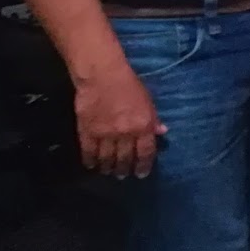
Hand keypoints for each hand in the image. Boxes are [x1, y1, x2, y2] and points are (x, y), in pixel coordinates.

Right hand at [74, 63, 166, 177]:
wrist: (102, 75)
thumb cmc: (129, 85)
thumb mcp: (148, 100)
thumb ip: (153, 118)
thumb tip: (162, 132)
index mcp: (143, 126)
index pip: (145, 152)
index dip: (143, 165)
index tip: (141, 173)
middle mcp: (125, 134)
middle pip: (124, 158)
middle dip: (124, 169)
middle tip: (123, 175)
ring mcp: (105, 134)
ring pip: (107, 159)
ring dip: (108, 168)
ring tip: (109, 172)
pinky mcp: (87, 132)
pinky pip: (88, 152)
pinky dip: (90, 161)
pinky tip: (92, 165)